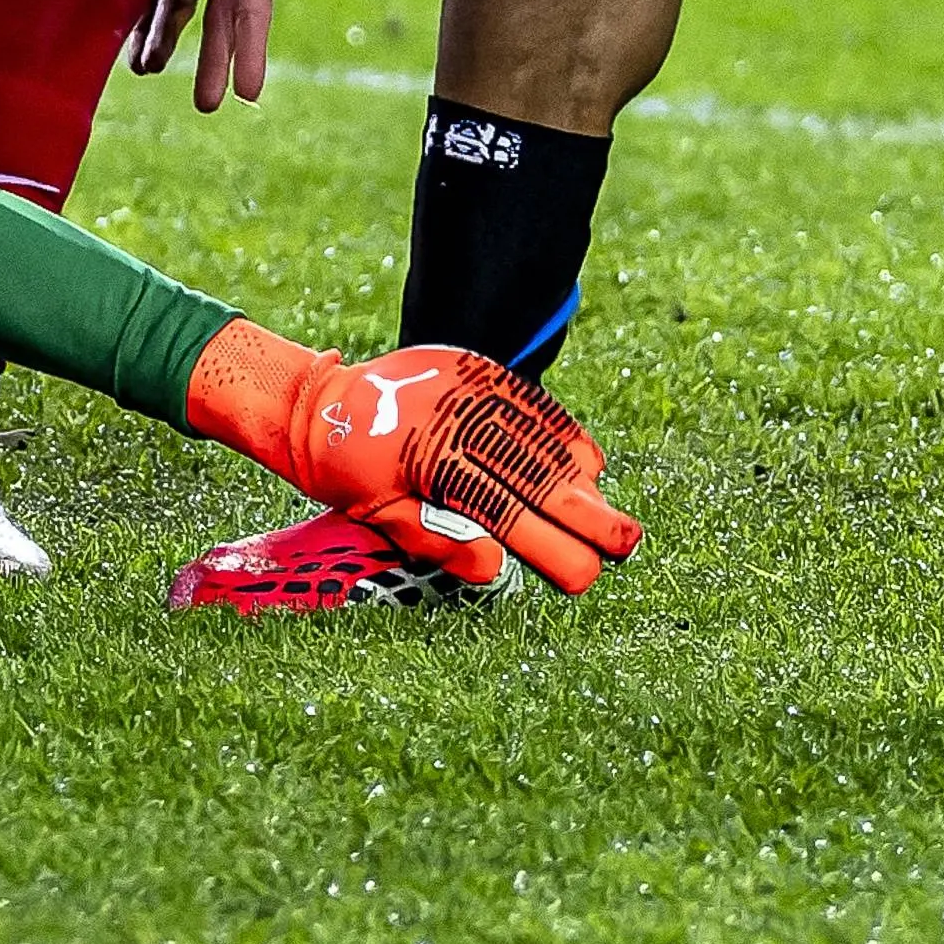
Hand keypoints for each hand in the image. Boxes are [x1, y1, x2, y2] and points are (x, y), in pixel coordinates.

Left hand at [135, 0, 280, 109]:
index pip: (255, 3)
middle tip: (209, 105)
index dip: (249, 48)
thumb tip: (177, 14)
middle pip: (224, 15)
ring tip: (147, 70)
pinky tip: (133, 49)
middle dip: (213, 59)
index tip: (248, 92)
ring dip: (168, 40)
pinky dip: (149, 17)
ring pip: (187, 7)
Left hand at [190, 329, 636, 593]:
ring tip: (610, 511)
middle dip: (583, 513)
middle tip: (625, 544)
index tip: (585, 575)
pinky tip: (589, 461)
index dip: (549, 546)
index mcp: (428, 460)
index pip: (504, 511)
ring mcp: (469, 388)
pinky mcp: (475, 368)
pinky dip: (562, 432)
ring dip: (580, 477)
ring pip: (539, 438)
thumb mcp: (376, 514)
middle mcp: (455, 418)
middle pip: (533, 473)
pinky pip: (530, 402)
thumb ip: (436, 540)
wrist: (319, 400)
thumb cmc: (345, 467)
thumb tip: (496, 565)